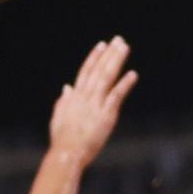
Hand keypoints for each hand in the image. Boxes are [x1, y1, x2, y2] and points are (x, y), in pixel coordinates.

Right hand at [46, 37, 138, 165]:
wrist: (66, 153)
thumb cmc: (62, 140)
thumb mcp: (59, 117)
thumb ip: (64, 101)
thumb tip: (67, 87)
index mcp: (74, 97)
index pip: (85, 72)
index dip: (94, 58)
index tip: (101, 45)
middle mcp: (85, 97)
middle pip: (98, 70)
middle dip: (108, 54)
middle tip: (118, 40)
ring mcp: (95, 104)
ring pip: (107, 77)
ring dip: (116, 61)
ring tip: (125, 48)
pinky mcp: (105, 114)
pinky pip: (116, 96)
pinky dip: (124, 84)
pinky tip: (133, 74)